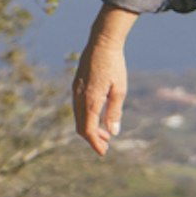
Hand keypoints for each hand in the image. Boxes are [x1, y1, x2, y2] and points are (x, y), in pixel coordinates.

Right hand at [73, 8, 134, 153]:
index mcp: (90, 100)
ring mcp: (75, 91)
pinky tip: (98, 117)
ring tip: (105, 133)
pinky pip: (77, 108)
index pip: (88, 130)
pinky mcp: (76, 86)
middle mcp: (79, 97)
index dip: (95, 143)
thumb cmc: (114, 65)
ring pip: (78, 118)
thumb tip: (113, 132)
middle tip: (106, 145)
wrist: (101, 43)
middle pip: (81, 127)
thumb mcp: (120, 89)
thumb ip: (114, 111)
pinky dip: (86, 117)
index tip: (104, 152)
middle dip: (92, 138)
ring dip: (89, 128)